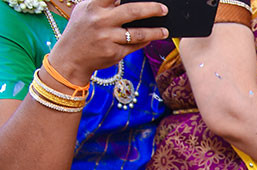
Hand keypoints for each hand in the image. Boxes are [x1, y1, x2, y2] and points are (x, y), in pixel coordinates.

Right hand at [46, 0, 168, 86]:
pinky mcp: (114, 53)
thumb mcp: (86, 11)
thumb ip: (104, 4)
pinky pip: (134, 46)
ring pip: (138, 34)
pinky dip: (144, 42)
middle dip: (152, 9)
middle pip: (132, 12)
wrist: (70, 57)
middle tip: (164, 9)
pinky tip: (151, 38)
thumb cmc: (81, 30)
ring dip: (155, 32)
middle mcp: (101, 22)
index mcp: (93, 7)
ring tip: (165, 31)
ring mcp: (108, 39)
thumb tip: (130, 0)